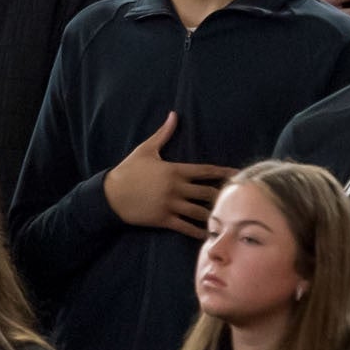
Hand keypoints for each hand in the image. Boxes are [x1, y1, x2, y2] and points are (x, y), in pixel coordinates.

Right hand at [104, 112, 232, 236]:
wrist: (110, 195)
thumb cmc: (128, 171)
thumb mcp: (146, 150)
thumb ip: (163, 133)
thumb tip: (174, 114)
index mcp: (174, 170)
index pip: (205, 171)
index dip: (223, 173)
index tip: (238, 175)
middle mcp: (175, 188)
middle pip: (207, 193)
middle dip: (222, 196)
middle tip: (236, 199)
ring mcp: (170, 205)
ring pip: (199, 212)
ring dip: (214, 215)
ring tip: (227, 218)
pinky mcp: (163, 219)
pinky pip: (185, 227)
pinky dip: (198, 232)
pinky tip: (208, 235)